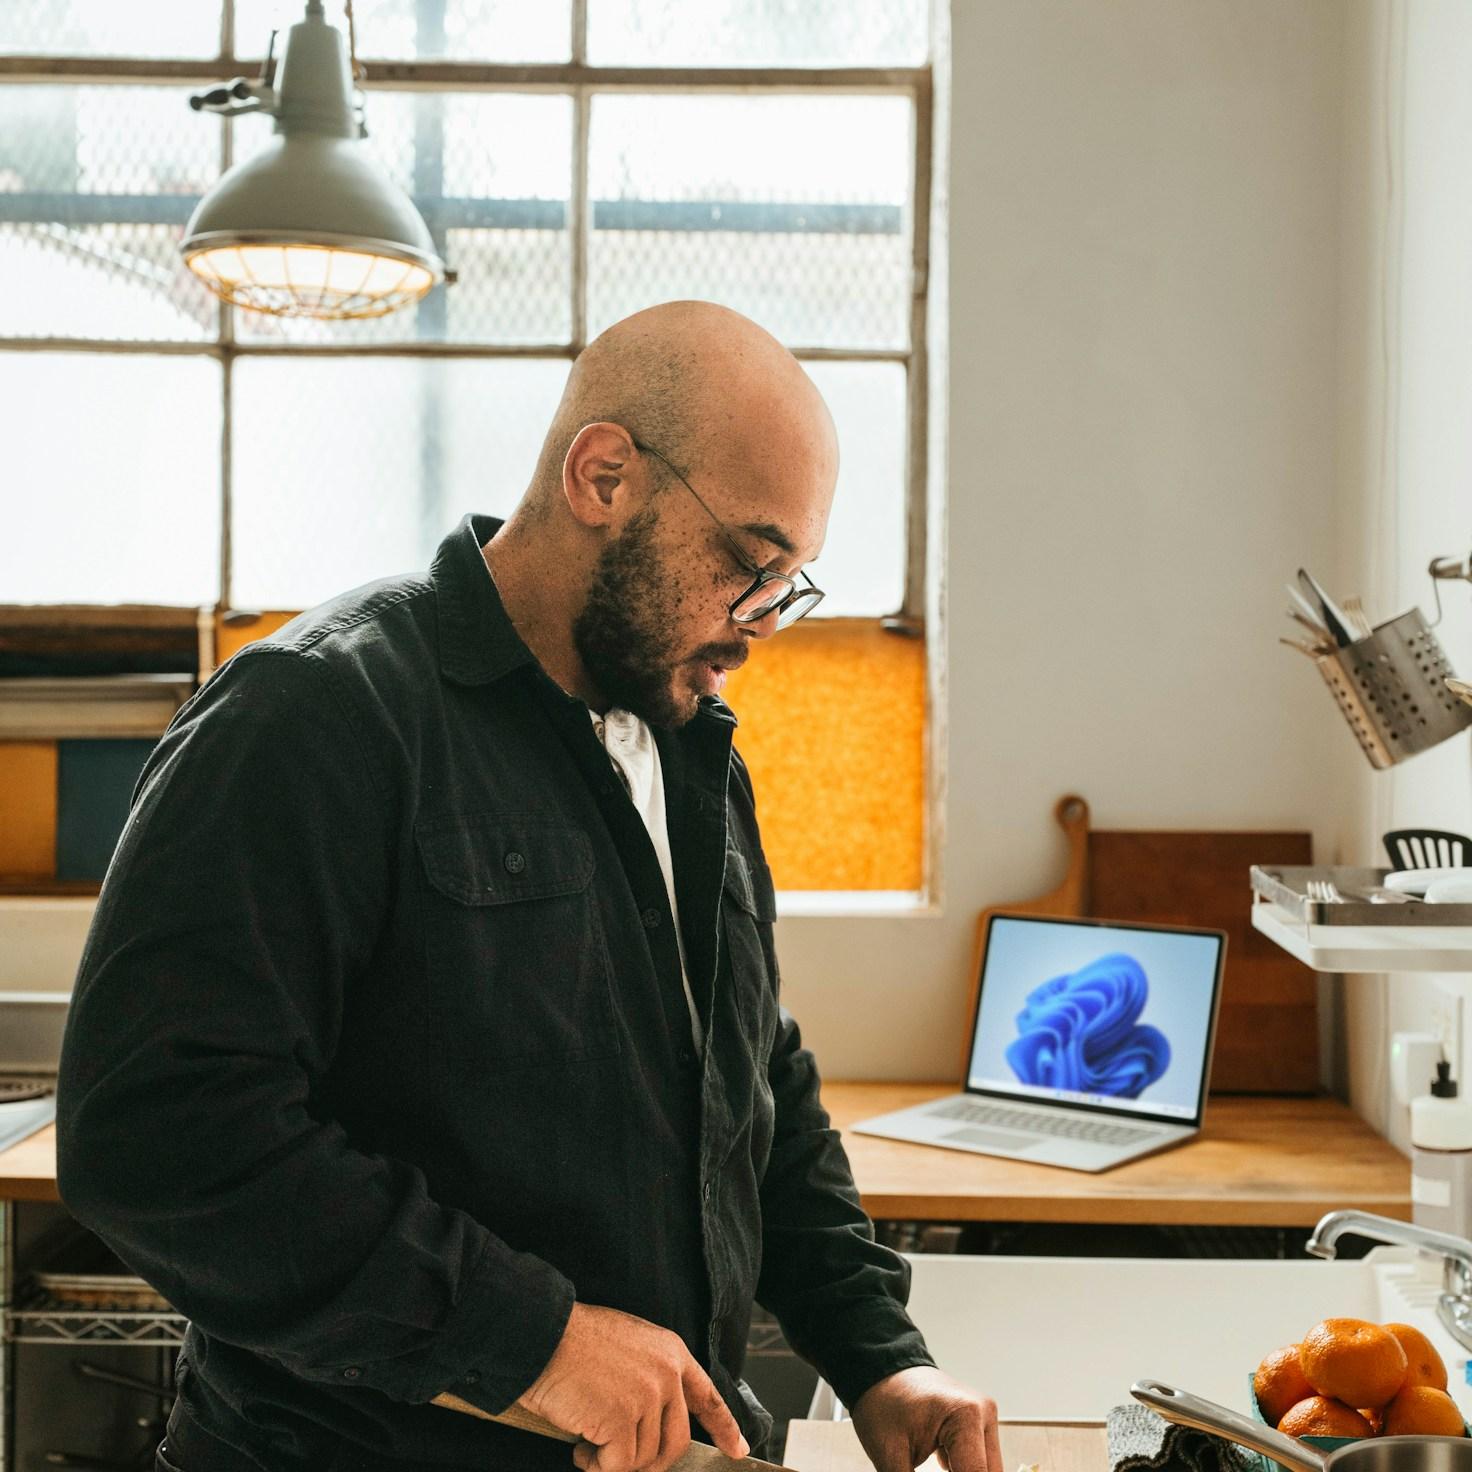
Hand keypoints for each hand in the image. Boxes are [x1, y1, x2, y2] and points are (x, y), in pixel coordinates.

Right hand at [518, 1302, 748, 1471]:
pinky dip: (597, 1466)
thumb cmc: (575, 1341)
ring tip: (588, 1441)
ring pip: (644, 1458)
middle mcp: (666, 1375)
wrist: (544, 1335)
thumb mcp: (629, 1344)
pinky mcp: (622, 1420)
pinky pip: (618, 1466)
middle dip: (649, 1462)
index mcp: (671, 1353)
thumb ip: (651, 1377)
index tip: (737, 1449)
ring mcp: (646, 1397)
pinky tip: (581, 1447)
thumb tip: (652, 1421)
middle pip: (676, 1442)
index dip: (724, 1426)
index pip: (707, 1396)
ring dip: (614, 1461)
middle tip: (616, 1457)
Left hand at [851, 1366, 1000, 1471]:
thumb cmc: (882, 1403)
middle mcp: (983, 1413)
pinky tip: (940, 1471)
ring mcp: (984, 1416)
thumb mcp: (890, 1455)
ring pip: (986, 1471)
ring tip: (933, 1468)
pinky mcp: (979, 1423)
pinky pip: (980, 1462)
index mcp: (966, 1416)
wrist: (879, 1371)